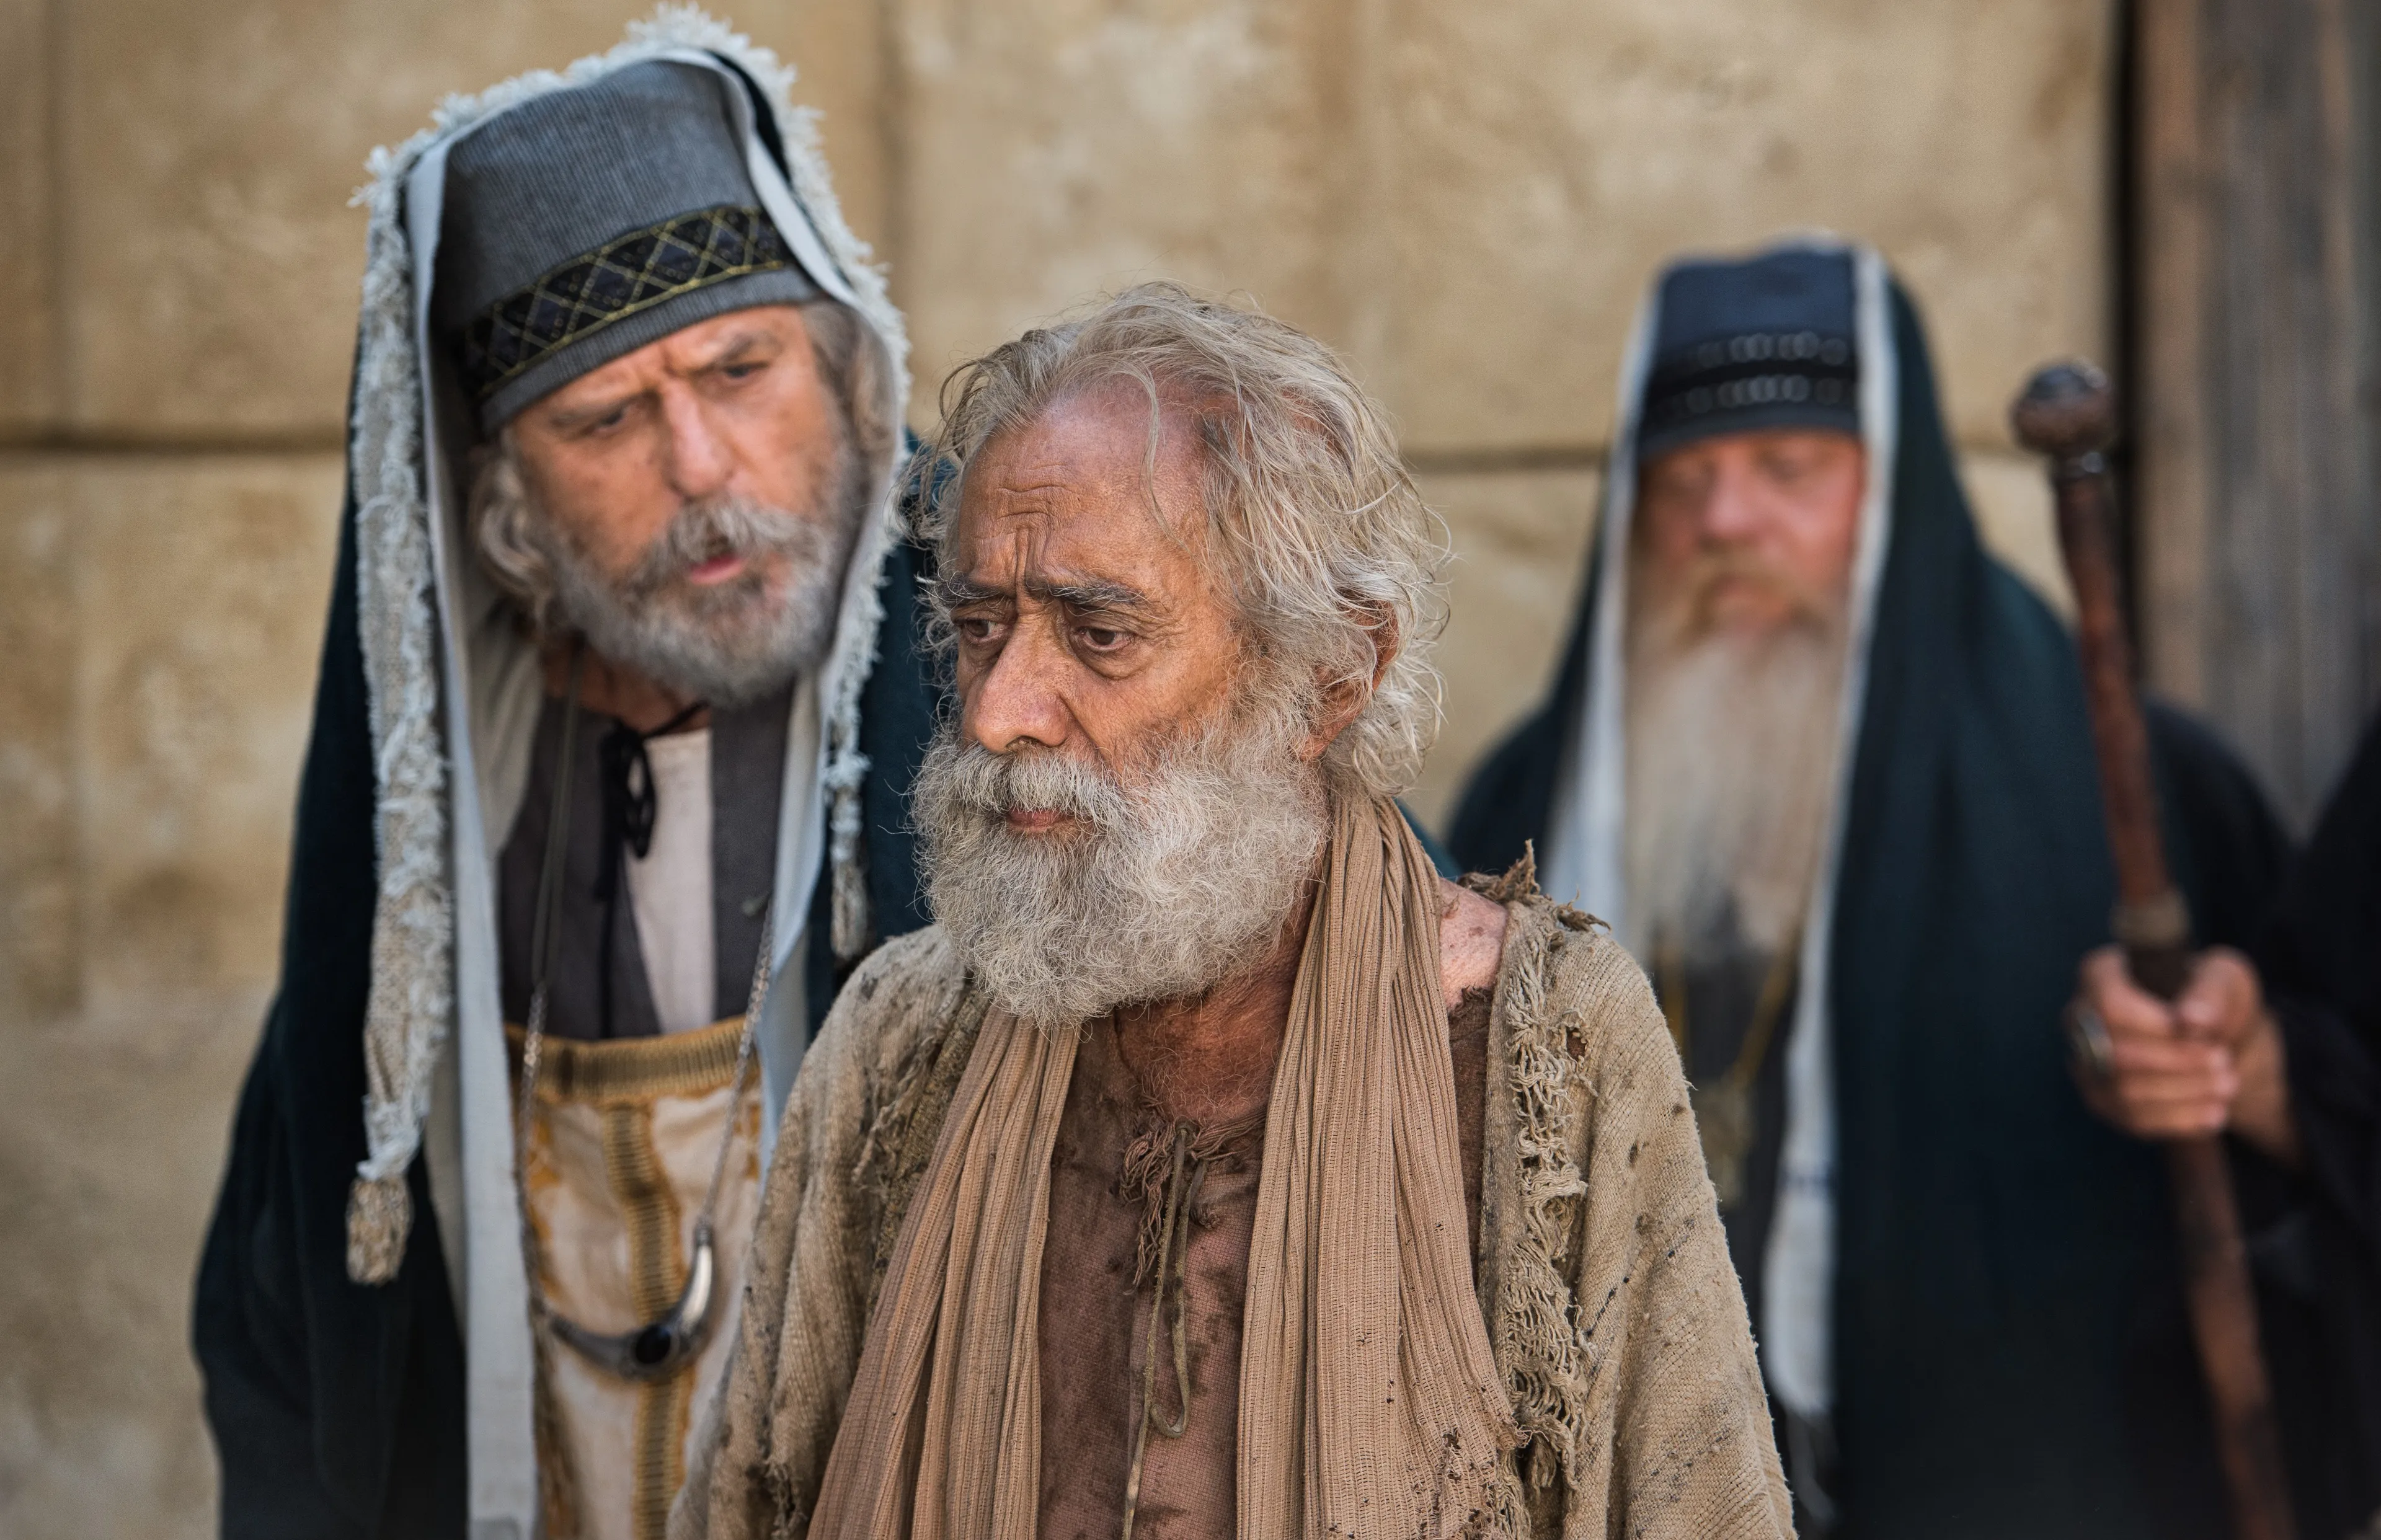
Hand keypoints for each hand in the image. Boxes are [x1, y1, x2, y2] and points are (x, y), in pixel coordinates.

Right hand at [2070, 946, 2300, 1166]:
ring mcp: (2086, 1063)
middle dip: (2176, 1063)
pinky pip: (2132, 1119)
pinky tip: (2215, 1112)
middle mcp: (2080, 1020)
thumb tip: (2192, 1019)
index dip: (2151, 1024)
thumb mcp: (2223, 979)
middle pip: (2115, 1053)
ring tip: (2227, 1085)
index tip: (2197, 1030)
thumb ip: (2210, 993)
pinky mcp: (2102, 1100)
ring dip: (2183, 1092)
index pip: (2107, 1004)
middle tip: (2224, 1061)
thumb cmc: (2213, 998)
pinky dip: (2178, 1119)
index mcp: (2100, 975)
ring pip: (2124, 1090)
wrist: (2214, 1039)